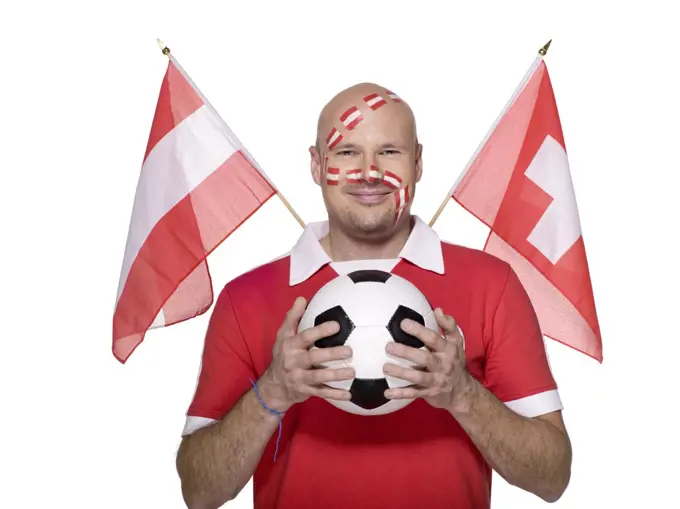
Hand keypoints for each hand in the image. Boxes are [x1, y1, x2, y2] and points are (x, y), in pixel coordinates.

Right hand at [258, 296, 354, 412]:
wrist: (273, 386)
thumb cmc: (283, 355)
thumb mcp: (283, 335)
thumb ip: (292, 317)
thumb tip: (302, 298)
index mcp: (290, 346)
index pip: (305, 337)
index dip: (320, 331)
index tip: (336, 326)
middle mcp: (294, 362)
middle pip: (313, 358)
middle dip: (331, 354)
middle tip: (349, 351)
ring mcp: (300, 379)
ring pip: (319, 378)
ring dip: (336, 376)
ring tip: (352, 372)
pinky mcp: (306, 392)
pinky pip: (322, 393)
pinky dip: (335, 394)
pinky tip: (349, 394)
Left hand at [383, 308, 471, 410]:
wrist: (462, 391)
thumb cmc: (455, 361)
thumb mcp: (457, 342)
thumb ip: (449, 325)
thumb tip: (438, 310)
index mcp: (448, 350)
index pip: (434, 339)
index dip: (419, 331)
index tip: (403, 323)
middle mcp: (443, 365)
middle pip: (424, 358)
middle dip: (406, 352)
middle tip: (389, 346)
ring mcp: (436, 381)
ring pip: (418, 377)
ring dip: (401, 373)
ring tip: (385, 367)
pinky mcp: (429, 394)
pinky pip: (414, 394)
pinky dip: (400, 394)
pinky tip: (387, 392)